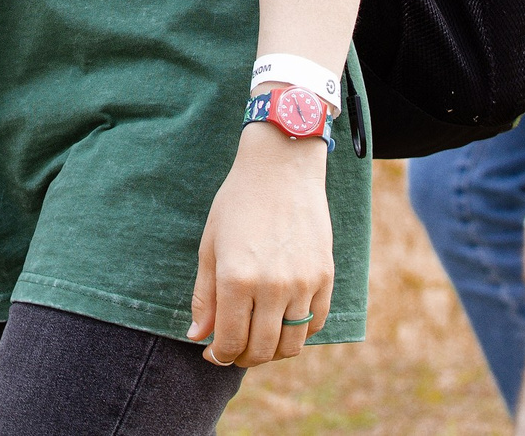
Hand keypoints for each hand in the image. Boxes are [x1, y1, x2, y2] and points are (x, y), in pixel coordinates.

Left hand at [187, 125, 333, 366]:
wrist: (281, 168)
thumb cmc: (238, 203)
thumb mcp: (210, 246)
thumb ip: (204, 296)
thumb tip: (199, 337)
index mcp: (236, 279)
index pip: (230, 342)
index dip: (220, 355)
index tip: (214, 353)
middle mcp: (272, 286)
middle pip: (261, 350)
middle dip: (244, 357)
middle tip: (236, 350)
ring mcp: (302, 283)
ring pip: (291, 344)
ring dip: (273, 351)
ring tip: (260, 339)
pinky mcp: (325, 276)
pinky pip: (315, 324)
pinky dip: (299, 333)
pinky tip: (284, 322)